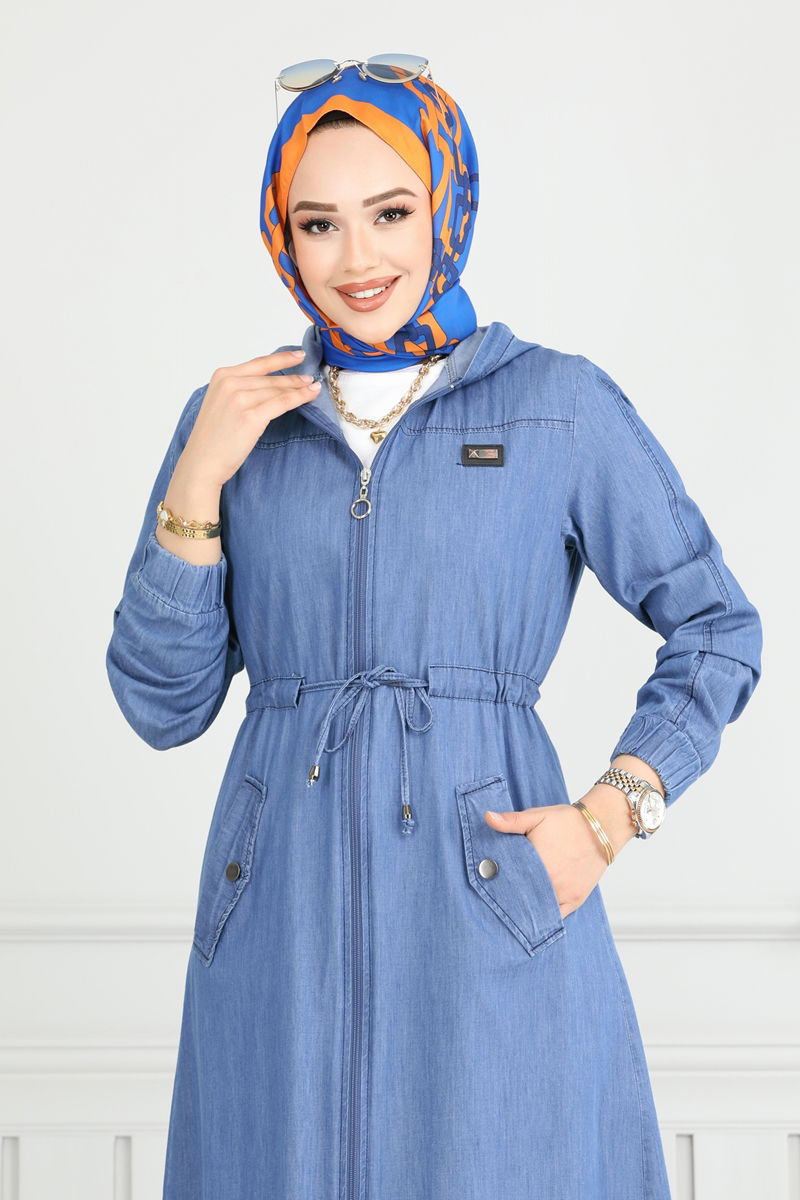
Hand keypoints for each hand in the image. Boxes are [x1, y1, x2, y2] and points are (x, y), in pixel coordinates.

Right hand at [179, 348, 321, 489]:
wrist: (202, 462)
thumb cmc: (212, 439)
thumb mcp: (221, 404)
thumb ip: (238, 390)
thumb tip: (268, 386)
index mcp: (222, 377)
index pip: (258, 364)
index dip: (281, 358)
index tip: (297, 354)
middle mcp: (230, 384)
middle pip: (270, 378)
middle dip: (293, 378)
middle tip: (309, 377)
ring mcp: (240, 399)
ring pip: (278, 390)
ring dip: (298, 388)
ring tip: (312, 387)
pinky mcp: (251, 416)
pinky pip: (282, 402)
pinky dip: (299, 398)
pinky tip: (310, 395)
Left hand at [484, 803, 610, 918]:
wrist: (601, 828)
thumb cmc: (568, 822)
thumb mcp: (537, 816)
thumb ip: (511, 821)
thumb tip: (487, 817)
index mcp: (537, 862)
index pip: (508, 881)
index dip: (497, 883)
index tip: (488, 883)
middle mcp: (550, 882)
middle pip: (521, 898)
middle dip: (509, 897)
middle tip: (497, 897)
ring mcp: (564, 893)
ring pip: (538, 909)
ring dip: (526, 909)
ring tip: (512, 907)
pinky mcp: (575, 899)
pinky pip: (556, 917)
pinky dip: (545, 917)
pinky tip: (533, 916)